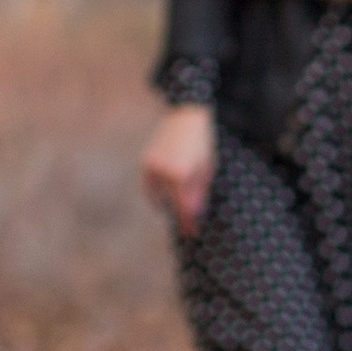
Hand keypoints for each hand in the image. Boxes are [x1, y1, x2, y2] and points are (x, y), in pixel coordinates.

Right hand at [141, 101, 216, 235]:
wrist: (186, 117)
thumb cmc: (202, 144)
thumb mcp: (207, 170)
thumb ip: (198, 194)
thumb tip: (192, 216)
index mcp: (180, 174)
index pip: (183, 207)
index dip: (188, 222)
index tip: (193, 233)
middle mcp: (162, 171)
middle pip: (171, 204)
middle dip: (180, 215)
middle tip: (189, 226)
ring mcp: (151, 167)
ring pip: (158, 197)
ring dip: (169, 203)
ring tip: (182, 201)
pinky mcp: (145, 163)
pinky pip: (151, 187)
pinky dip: (159, 193)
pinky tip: (170, 193)